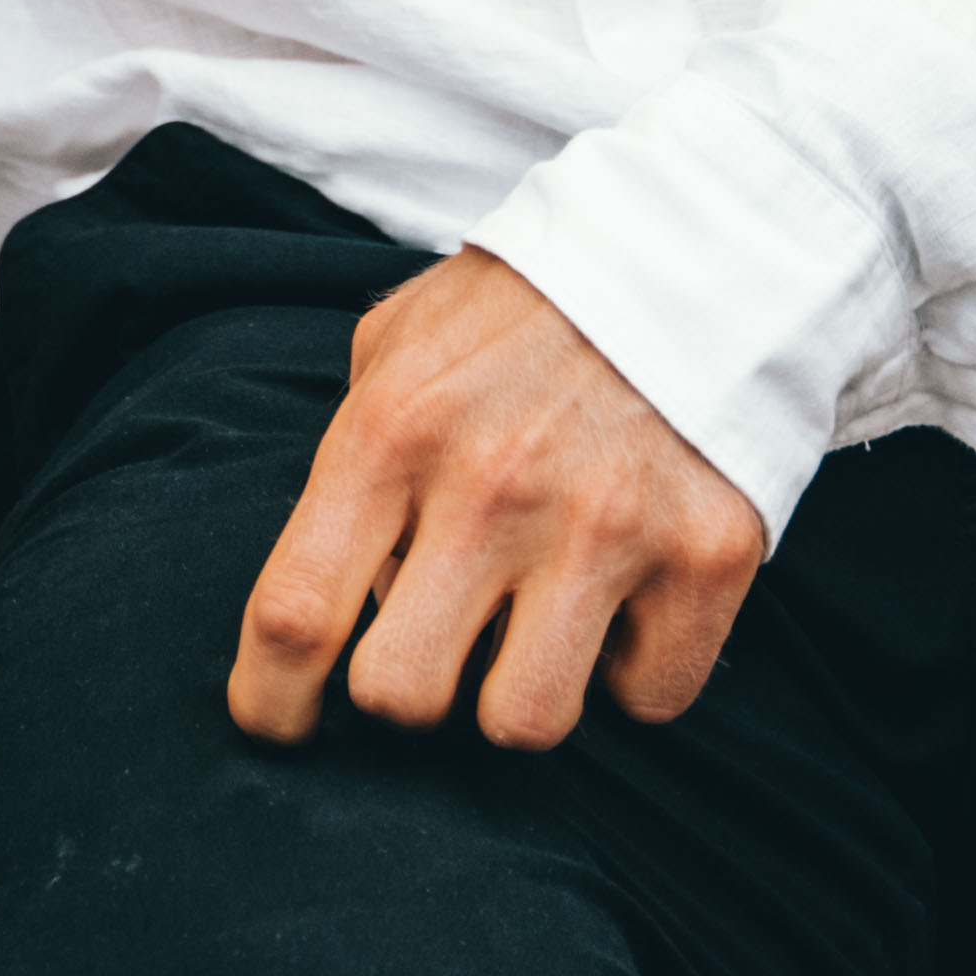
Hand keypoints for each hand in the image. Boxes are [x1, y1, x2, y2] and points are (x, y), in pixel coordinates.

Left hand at [227, 254, 770, 752]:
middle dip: (406, 690)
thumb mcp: (398, 348)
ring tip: (535, 622)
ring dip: (520, 693)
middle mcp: (491, 486)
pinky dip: (633, 672)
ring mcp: (606, 526)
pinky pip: (648, 701)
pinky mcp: (709, 557)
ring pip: (522, 725)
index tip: (274, 729)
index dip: (266, 702)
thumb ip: (353, 464)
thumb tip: (332, 595)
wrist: (697, 247)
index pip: (294, 613)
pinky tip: (627, 601)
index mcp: (391, 432)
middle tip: (438, 642)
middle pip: (399, 696)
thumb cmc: (521, 312)